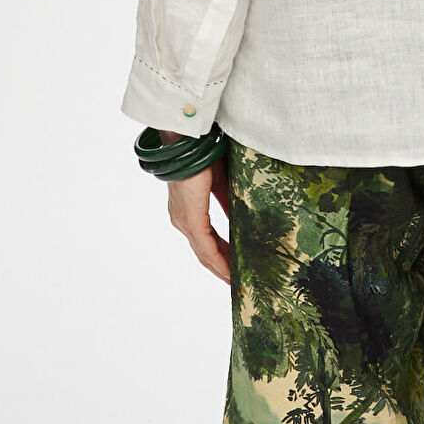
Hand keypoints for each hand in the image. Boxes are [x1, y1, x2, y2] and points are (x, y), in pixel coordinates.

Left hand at [159, 130, 231, 283]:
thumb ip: (227, 202)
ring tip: (236, 280)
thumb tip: (240, 218)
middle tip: (238, 281)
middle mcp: (182, 219)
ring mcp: (184, 221)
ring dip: (220, 267)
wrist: (189, 143)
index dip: (219, 254)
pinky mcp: (191, 219)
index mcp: (188, 210)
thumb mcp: (220, 182)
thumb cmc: (203, 154)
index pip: (205, 240)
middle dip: (221, 267)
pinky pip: (205, 247)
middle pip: (203, 252)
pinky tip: (230, 271)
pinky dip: (219, 260)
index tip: (235, 265)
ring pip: (203, 253)